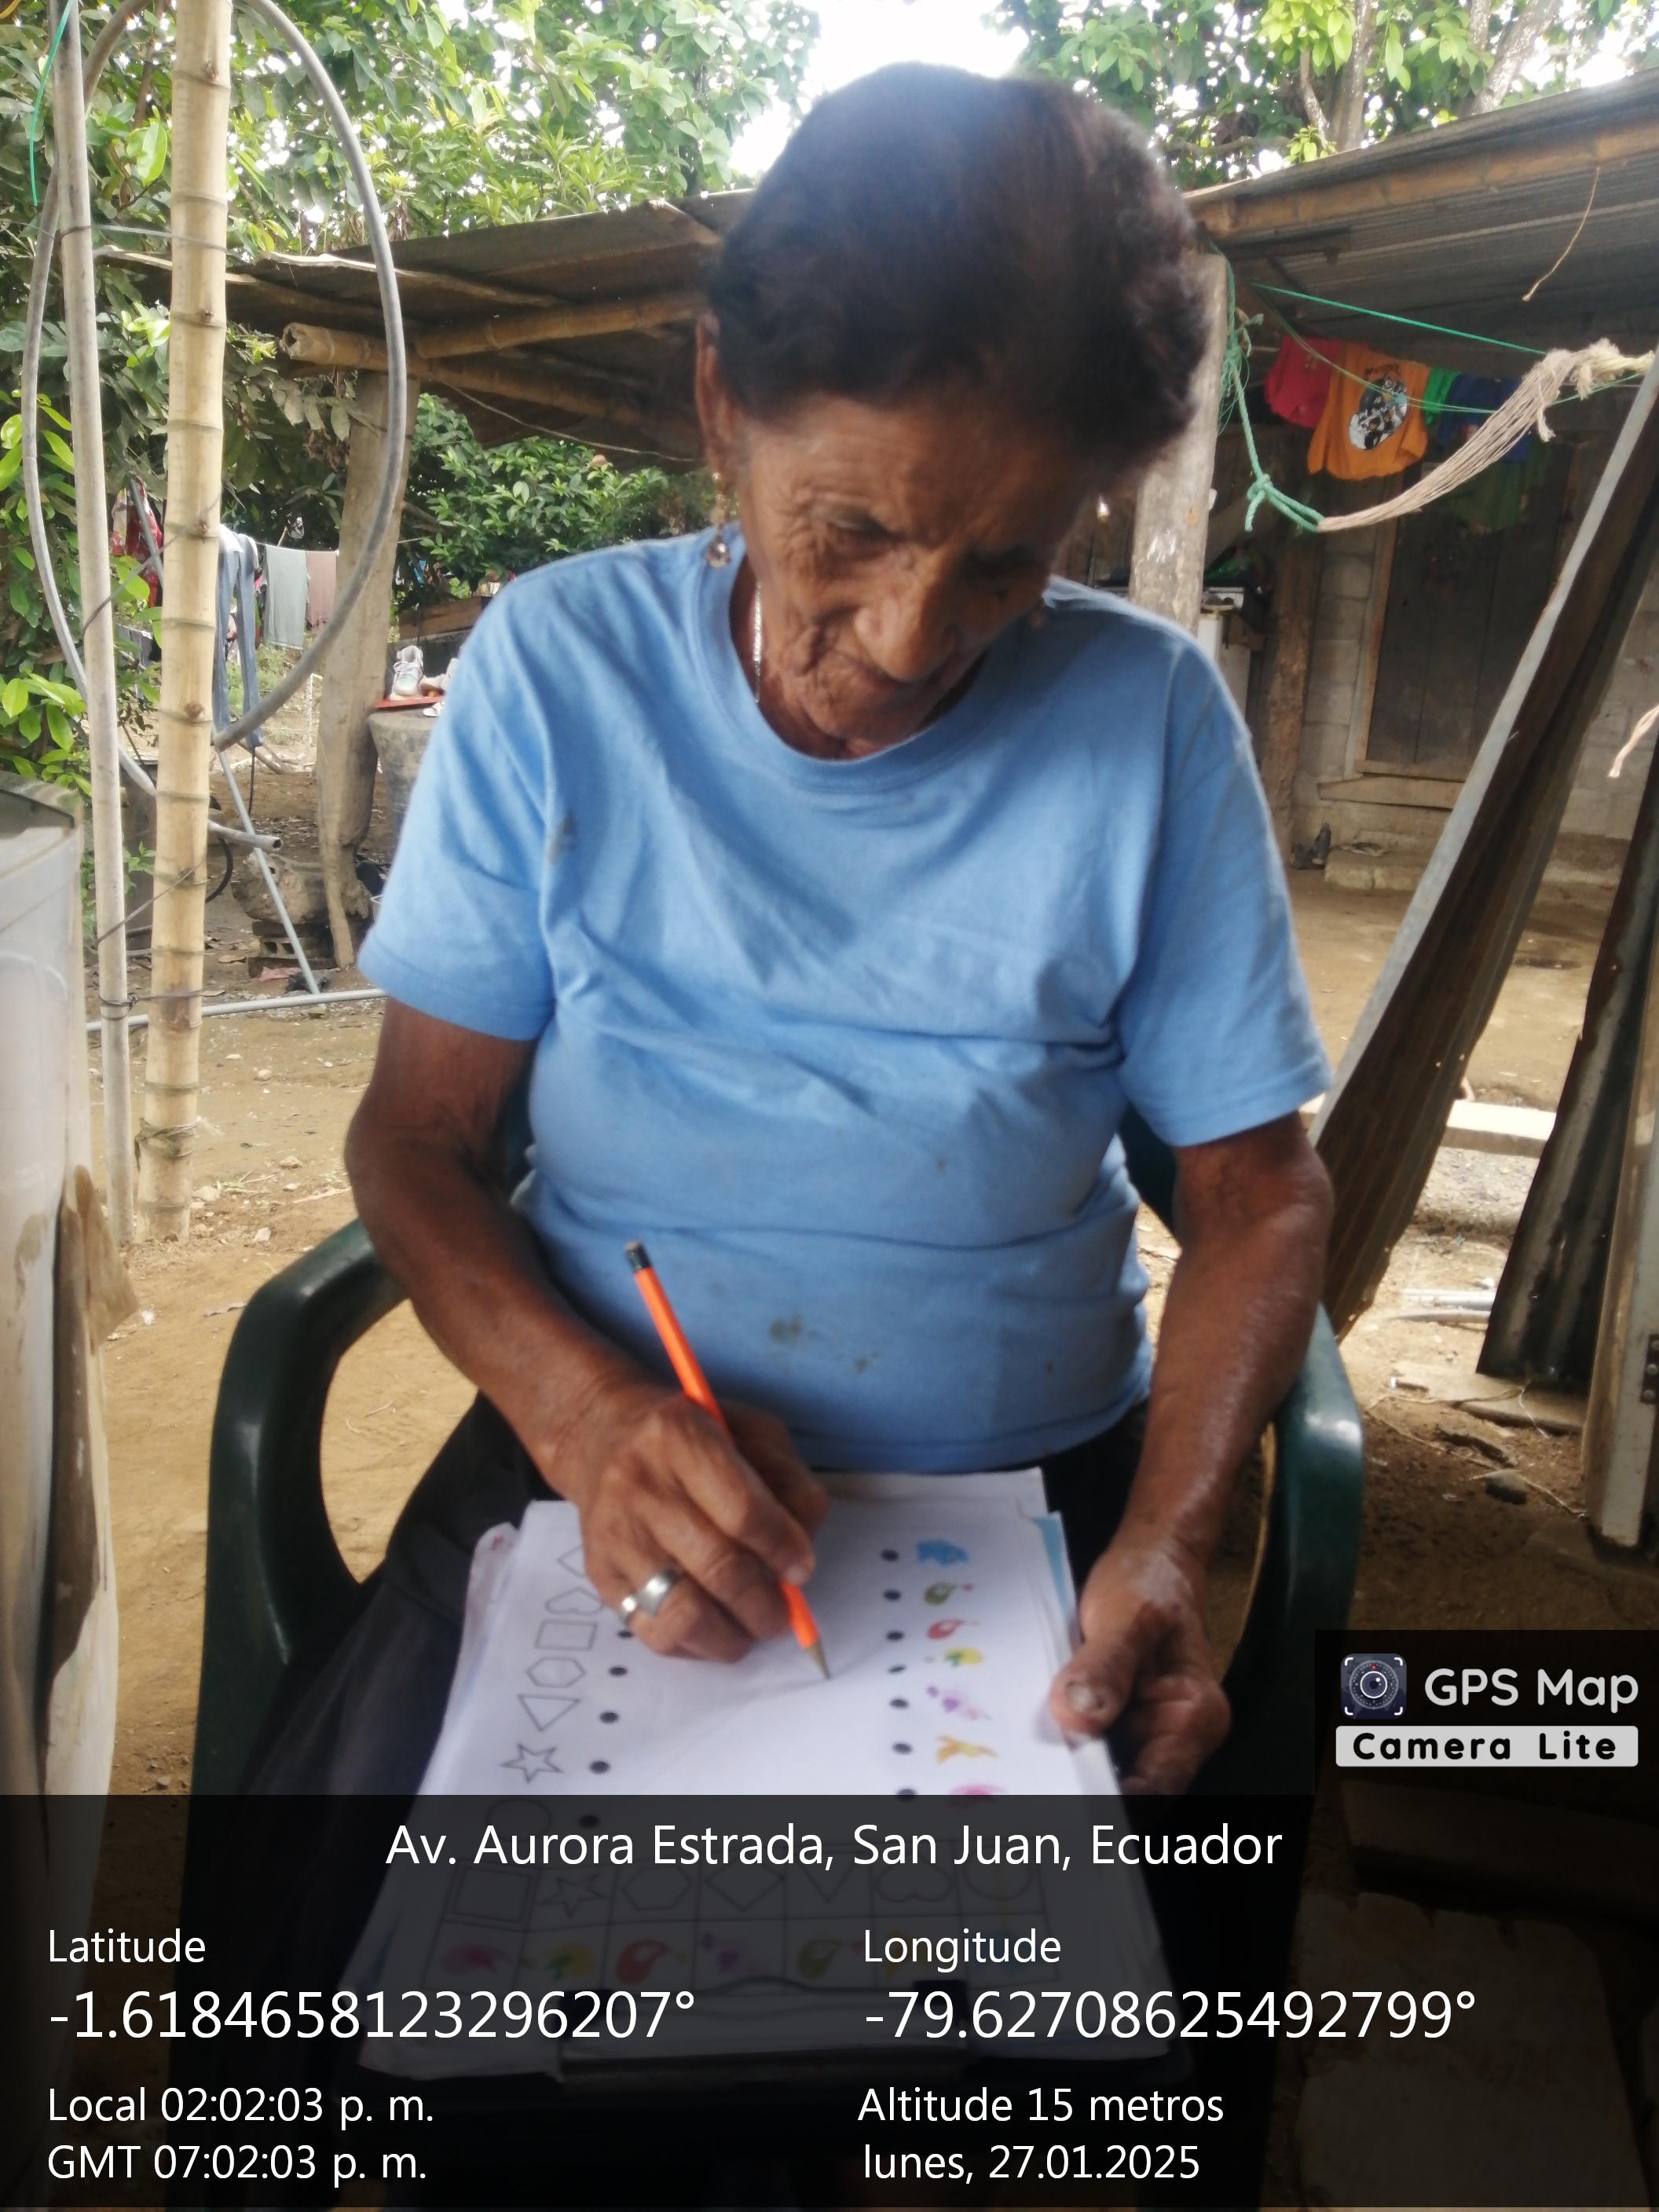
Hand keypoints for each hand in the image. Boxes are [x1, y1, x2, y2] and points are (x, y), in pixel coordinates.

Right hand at [541, 1371, 826, 1664]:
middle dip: (764, 1605)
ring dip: (732, 1636)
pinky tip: (714, 1630)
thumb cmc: (691, 1436)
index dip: (782, 1549)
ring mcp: (616, 1534)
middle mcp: (640, 1485)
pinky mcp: (600, 1574)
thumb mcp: (751, 1431)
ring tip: (751, 1630)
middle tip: (783, 1615)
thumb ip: (789, 1481)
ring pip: (684, 1613)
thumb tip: (802, 1553)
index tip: (802, 1569)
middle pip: (718, 1568)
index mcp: (680, 1437)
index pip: (742, 1511)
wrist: (602, 1438)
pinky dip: (696, 1646)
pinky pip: (654, 1632)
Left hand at [1047, 1541, 1229, 1793]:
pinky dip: (1063, 1742)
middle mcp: (1175, 1736)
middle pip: (1126, 1788)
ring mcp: (1145, 1732)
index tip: (1057, 1795)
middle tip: (1029, 1776)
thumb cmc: (1149, 1582)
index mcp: (1193, 1718)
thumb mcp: (1126, 1615)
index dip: (1106, 1801)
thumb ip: (1106, 1665)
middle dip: (1079, 1784)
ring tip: (1026, 1754)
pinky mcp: (1118, 1722)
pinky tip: (1032, 1732)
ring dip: (1067, 1763)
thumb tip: (1079, 1716)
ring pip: (1102, 1770)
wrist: (1151, 1558)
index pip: (1153, 1789)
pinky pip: (1088, 1745)